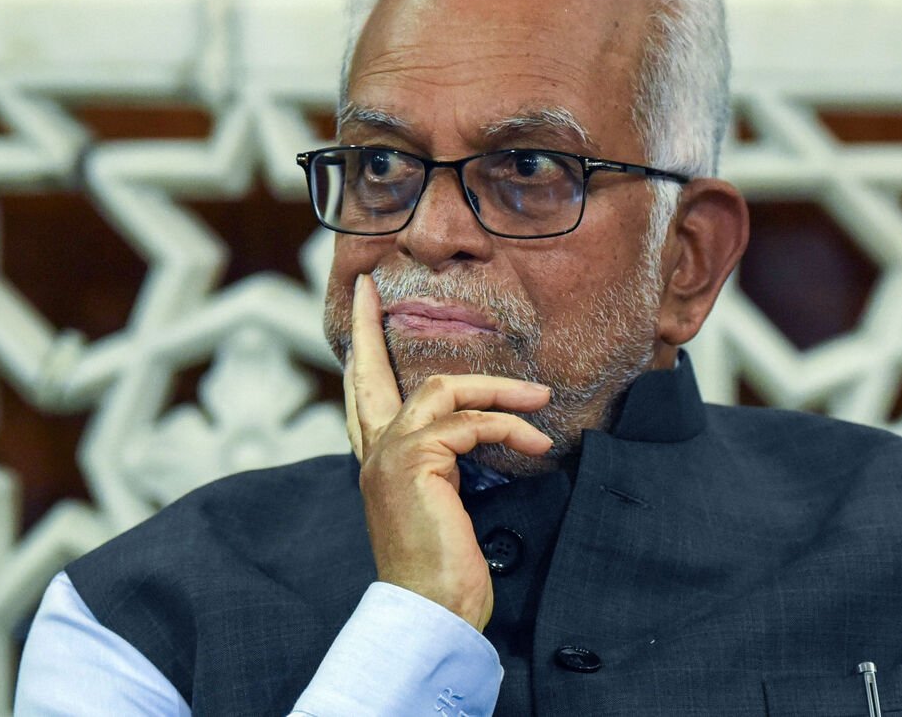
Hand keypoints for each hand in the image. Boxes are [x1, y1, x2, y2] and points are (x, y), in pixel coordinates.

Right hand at [344, 274, 552, 629]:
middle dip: (372, 328)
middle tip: (371, 288)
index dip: (364, 351)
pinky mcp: (415, 462)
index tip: (363, 307)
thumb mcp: (446, 505)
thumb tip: (485, 431)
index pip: (364, 396)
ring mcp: (390, 455)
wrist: (430, 612)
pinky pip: (470, 423)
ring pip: (441, 389)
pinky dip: (508, 426)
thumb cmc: (444, 570)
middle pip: (370, 374)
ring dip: (497, 389)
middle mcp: (374, 453)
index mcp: (379, 463)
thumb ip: (449, 464)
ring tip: (538, 398)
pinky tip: (535, 441)